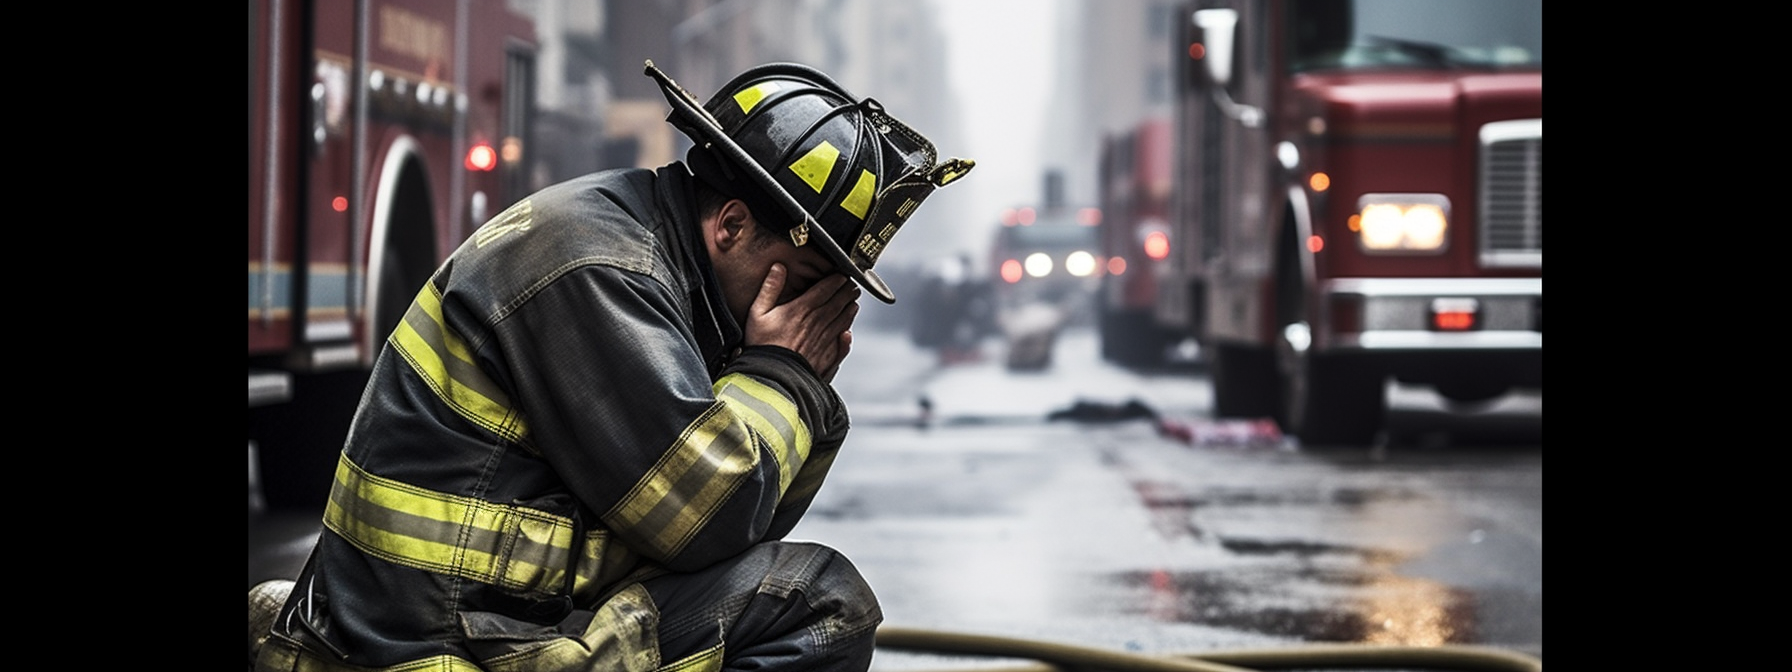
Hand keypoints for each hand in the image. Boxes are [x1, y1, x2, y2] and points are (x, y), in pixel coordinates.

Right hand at [745, 264, 859, 381]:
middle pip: (837, 303)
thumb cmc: (761, 345)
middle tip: (853, 286)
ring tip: (853, 303)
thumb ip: (770, 288)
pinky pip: (841, 343)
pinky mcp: (826, 357)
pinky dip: (847, 335)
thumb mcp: (757, 312)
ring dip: (849, 310)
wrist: (770, 377)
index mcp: (801, 309)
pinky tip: (848, 332)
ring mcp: (823, 340)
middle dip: (847, 292)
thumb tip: (778, 267)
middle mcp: (816, 323)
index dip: (836, 280)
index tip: (842, 275)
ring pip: (842, 321)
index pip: (825, 289)